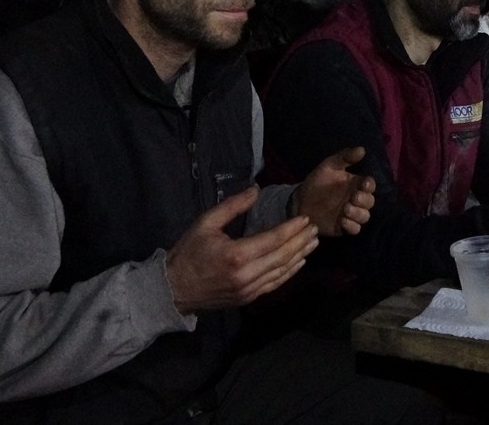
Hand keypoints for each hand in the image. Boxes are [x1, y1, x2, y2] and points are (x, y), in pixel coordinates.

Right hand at [165, 186, 317, 313]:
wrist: (173, 289)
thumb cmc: (188, 252)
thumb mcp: (205, 223)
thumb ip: (232, 206)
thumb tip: (256, 190)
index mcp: (236, 254)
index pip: (273, 240)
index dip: (292, 229)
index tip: (306, 219)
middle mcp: (246, 274)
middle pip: (283, 256)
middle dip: (301, 241)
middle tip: (315, 229)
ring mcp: (249, 290)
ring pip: (282, 272)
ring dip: (300, 256)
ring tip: (313, 242)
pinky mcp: (248, 298)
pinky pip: (274, 284)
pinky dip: (289, 273)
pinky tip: (299, 262)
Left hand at [293, 146, 376, 236]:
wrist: (300, 202)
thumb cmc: (317, 182)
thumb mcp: (329, 166)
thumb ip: (345, 157)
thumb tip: (362, 149)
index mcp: (356, 185)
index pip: (370, 185)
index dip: (369, 185)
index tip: (363, 184)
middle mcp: (356, 200)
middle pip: (370, 202)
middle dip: (364, 200)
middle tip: (353, 197)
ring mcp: (351, 215)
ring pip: (365, 216)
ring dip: (358, 213)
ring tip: (346, 209)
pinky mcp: (343, 227)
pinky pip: (355, 229)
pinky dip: (352, 226)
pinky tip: (342, 221)